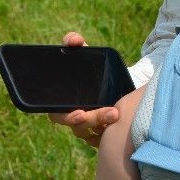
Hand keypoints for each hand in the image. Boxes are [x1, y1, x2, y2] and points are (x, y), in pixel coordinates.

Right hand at [46, 32, 120, 147]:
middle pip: (79, 126)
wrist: (110, 79)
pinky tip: (121, 126)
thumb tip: (73, 40)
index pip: (58, 116)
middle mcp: (74, 118)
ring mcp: (88, 127)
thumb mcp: (84, 55)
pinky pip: (104, 139)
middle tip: (111, 113)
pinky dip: (111, 135)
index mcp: (63, 103)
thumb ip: (75, 43)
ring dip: (105, 124)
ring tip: (119, 114)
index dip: (66, 117)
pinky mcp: (103, 131)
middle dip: (93, 120)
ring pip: (92, 133)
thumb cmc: (90, 67)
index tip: (80, 113)